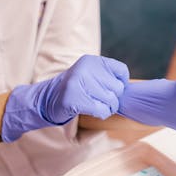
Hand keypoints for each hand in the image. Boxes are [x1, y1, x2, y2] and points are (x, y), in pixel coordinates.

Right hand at [2, 55, 128, 141]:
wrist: (47, 99)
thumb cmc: (75, 89)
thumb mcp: (90, 75)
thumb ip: (107, 77)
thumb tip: (128, 89)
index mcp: (91, 61)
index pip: (121, 71)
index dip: (122, 83)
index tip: (111, 89)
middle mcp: (85, 69)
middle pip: (118, 88)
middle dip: (113, 99)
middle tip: (101, 101)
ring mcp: (78, 83)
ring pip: (111, 101)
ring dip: (107, 108)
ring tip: (95, 105)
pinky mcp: (74, 99)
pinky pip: (101, 110)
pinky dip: (100, 114)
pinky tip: (91, 111)